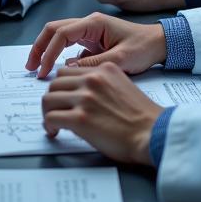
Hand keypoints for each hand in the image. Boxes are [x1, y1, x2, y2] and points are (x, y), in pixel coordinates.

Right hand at [26, 11, 166, 78]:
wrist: (160, 44)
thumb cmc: (143, 48)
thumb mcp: (119, 59)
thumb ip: (93, 64)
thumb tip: (69, 69)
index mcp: (94, 23)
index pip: (61, 34)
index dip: (48, 52)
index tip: (42, 71)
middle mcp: (89, 24)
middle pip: (54, 30)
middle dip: (40, 47)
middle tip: (31, 68)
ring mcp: (90, 32)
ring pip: (60, 37)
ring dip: (48, 51)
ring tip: (39, 70)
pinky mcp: (93, 41)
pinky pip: (70, 46)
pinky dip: (60, 56)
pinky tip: (59, 72)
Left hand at [42, 63, 161, 164]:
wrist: (152, 133)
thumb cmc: (141, 116)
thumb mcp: (123, 86)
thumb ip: (103, 83)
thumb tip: (83, 93)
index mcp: (104, 69)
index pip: (69, 70)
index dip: (62, 86)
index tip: (63, 97)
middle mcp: (93, 79)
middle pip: (55, 83)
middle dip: (53, 98)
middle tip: (56, 111)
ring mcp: (85, 98)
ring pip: (48, 98)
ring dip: (48, 112)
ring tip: (54, 123)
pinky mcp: (80, 118)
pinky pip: (51, 117)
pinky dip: (49, 126)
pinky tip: (55, 132)